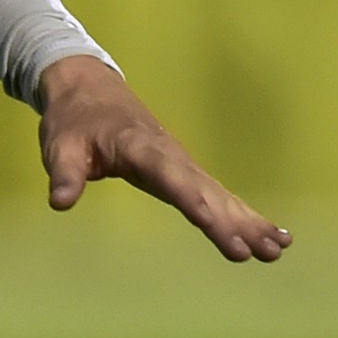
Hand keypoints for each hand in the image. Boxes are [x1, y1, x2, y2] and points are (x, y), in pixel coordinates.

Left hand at [37, 54, 289, 262]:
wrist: (87, 85)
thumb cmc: (73, 119)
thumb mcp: (60, 144)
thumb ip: (64, 173)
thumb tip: (59, 202)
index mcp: (138, 146)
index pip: (168, 177)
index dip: (193, 203)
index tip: (215, 227)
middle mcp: (169, 154)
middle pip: (204, 190)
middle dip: (232, 221)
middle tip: (261, 252)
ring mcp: (181, 162)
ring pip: (219, 193)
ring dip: (248, 220)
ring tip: (278, 249)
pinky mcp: (185, 170)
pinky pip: (219, 194)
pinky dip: (245, 213)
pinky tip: (274, 237)